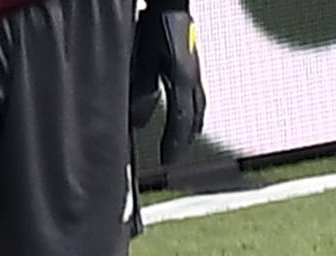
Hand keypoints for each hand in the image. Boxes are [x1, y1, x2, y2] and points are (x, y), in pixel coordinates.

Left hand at [128, 2, 204, 164]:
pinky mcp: (193, 68)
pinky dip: (191, 112)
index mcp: (182, 80)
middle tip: (174, 155)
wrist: (172, 3)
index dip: (173, 143)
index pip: (180, 121)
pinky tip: (185, 113)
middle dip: (183, 139)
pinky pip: (196, 98)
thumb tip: (138, 118)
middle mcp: (194, 80)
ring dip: (190, 127)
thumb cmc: (156, 24)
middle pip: (193, 119)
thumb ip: (142, 90)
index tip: (166, 161)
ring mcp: (196, 75)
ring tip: (182, 139)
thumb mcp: (142, 58)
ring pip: (198, 109)